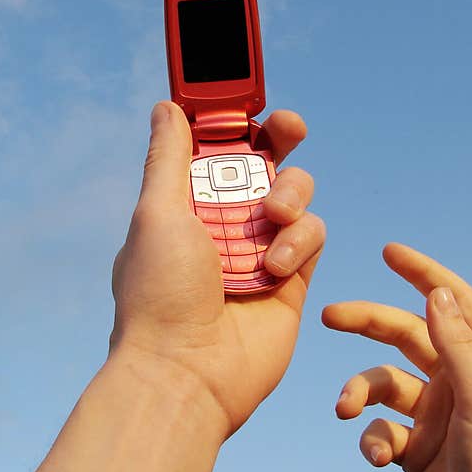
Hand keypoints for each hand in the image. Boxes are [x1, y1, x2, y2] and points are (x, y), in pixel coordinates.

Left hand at [110, 102, 324, 435]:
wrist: (188, 372)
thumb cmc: (160, 294)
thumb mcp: (157, 213)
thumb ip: (170, 158)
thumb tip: (167, 107)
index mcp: (186, 203)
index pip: (217, 147)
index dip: (235, 120)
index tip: (248, 99)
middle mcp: (225, 222)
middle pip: (264, 161)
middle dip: (280, 137)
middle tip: (289, 127)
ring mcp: (261, 249)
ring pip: (296, 194)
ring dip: (289, 195)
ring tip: (270, 219)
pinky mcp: (293, 278)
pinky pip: (314, 234)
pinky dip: (300, 241)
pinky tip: (274, 268)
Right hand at [322, 243, 471, 471]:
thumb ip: (457, 343)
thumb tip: (435, 292)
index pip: (452, 302)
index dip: (423, 273)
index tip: (389, 251)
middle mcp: (455, 382)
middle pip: (403, 335)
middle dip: (366, 322)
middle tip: (328, 315)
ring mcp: (434, 416)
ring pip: (381, 386)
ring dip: (358, 393)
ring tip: (344, 409)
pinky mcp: (415, 450)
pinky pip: (379, 431)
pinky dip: (371, 441)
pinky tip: (381, 459)